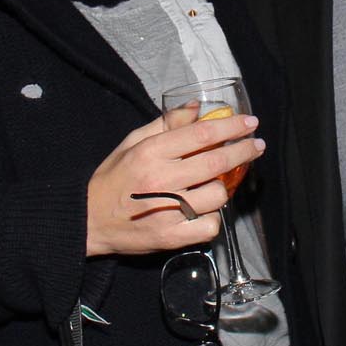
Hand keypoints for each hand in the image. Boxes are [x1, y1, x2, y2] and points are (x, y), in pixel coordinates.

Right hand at [86, 106, 264, 257]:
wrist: (88, 220)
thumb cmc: (113, 179)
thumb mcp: (132, 143)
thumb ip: (165, 124)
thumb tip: (195, 107)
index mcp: (151, 153)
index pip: (202, 135)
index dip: (231, 127)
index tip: (249, 123)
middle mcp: (161, 180)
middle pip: (216, 163)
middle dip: (244, 151)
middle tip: (257, 145)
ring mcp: (167, 211)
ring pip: (217, 195)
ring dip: (223, 187)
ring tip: (217, 183)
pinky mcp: (171, 237)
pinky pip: (209, 226)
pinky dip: (212, 218)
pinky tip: (204, 211)